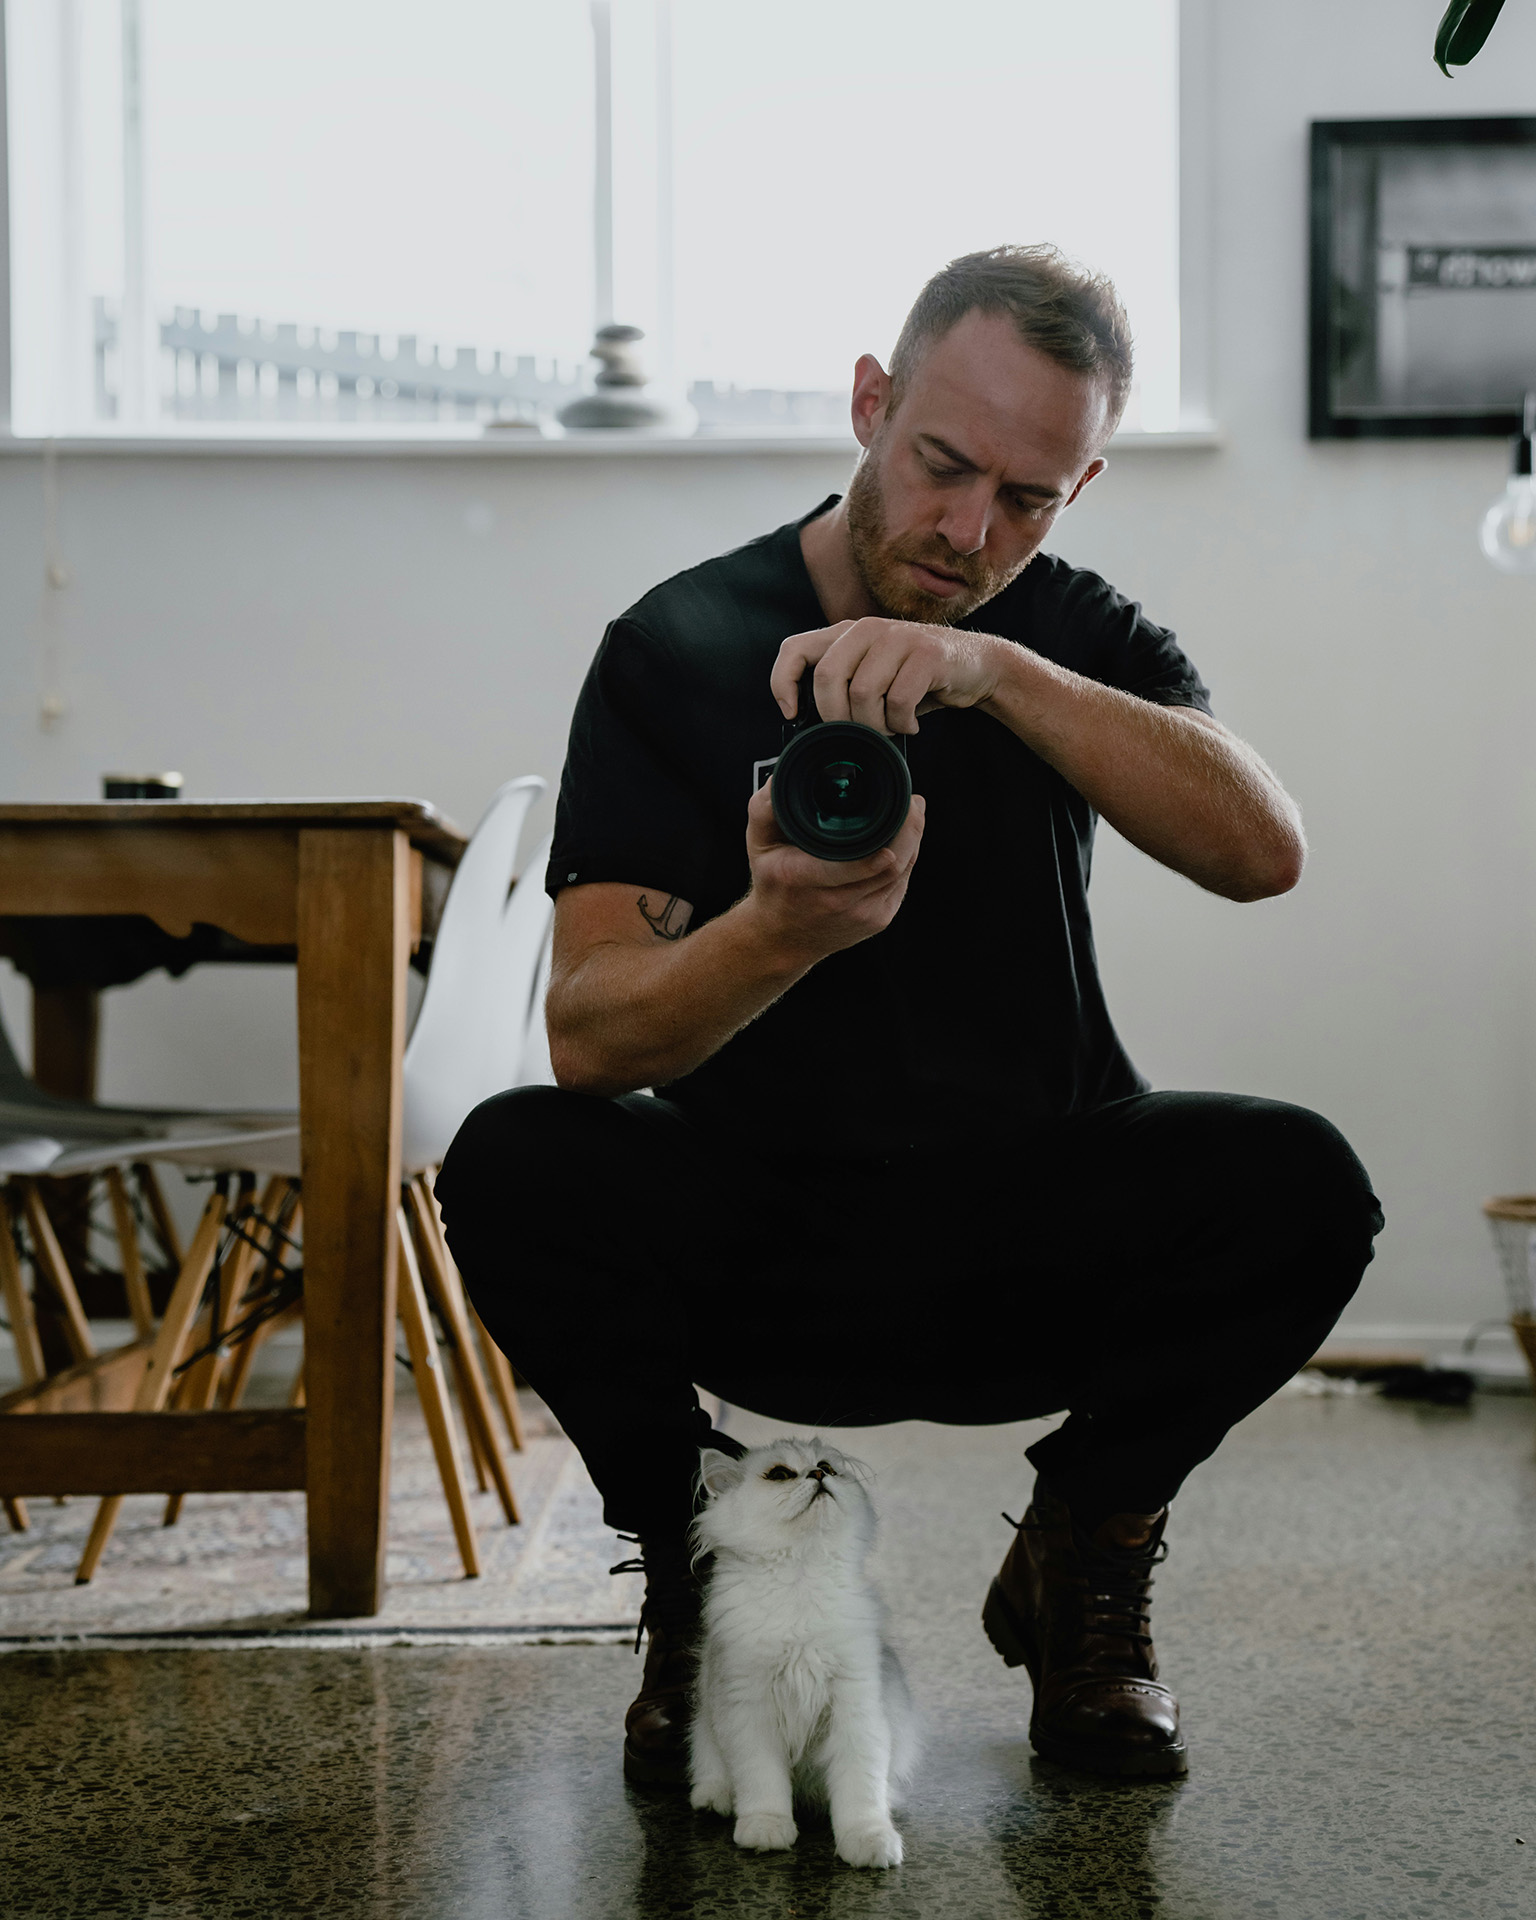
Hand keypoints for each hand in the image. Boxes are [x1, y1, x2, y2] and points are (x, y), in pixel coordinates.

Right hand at [739, 776, 925, 964]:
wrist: (783, 937)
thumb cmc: (773, 883)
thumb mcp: (758, 843)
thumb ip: (765, 808)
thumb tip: (781, 778)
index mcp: (802, 879)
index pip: (849, 867)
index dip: (878, 850)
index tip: (897, 823)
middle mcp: (835, 902)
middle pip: (888, 867)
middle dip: (908, 831)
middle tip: (913, 801)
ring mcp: (862, 915)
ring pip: (901, 872)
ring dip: (912, 840)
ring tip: (911, 813)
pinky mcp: (879, 920)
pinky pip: (902, 882)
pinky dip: (907, 858)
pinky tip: (904, 840)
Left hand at [771, 617, 1006, 735]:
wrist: (977, 666)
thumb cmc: (917, 679)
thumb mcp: (872, 676)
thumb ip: (842, 688)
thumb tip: (808, 726)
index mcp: (846, 634)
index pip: (795, 649)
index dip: (784, 683)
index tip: (792, 714)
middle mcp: (867, 629)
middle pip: (827, 677)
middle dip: (837, 717)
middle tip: (857, 733)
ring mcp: (898, 637)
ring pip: (862, 692)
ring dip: (874, 724)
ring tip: (890, 726)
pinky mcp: (926, 654)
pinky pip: (898, 699)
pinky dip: (901, 723)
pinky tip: (911, 723)